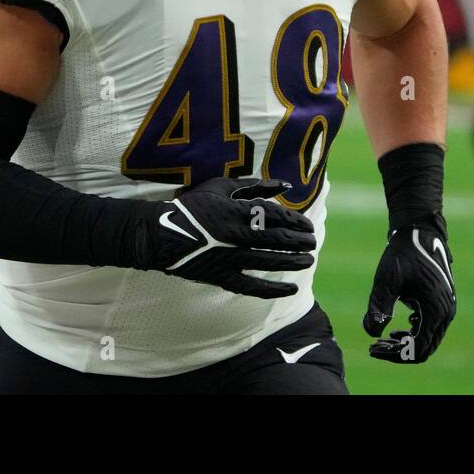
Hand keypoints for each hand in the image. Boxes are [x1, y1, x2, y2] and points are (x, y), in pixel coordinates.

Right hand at [138, 177, 316, 298]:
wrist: (161, 234)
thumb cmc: (193, 206)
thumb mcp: (221, 187)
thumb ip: (254, 185)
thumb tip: (285, 185)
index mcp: (235, 211)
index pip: (274, 216)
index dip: (294, 221)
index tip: (308, 225)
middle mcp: (235, 236)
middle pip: (276, 239)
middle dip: (298, 241)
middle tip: (313, 242)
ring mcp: (228, 258)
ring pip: (267, 261)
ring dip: (291, 262)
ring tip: (308, 260)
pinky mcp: (221, 277)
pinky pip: (251, 287)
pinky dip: (272, 289)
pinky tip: (291, 288)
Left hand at [363, 215, 455, 362]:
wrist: (419, 233)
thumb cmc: (402, 255)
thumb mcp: (386, 280)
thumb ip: (378, 307)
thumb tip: (372, 333)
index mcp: (435, 311)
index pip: (416, 349)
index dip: (393, 355)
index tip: (372, 348)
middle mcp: (446, 313)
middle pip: (424, 349)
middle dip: (398, 352)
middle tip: (375, 346)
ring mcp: (446, 309)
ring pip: (428, 341)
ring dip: (406, 345)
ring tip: (383, 339)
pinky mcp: (442, 303)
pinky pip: (430, 330)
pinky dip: (414, 335)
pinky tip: (396, 328)